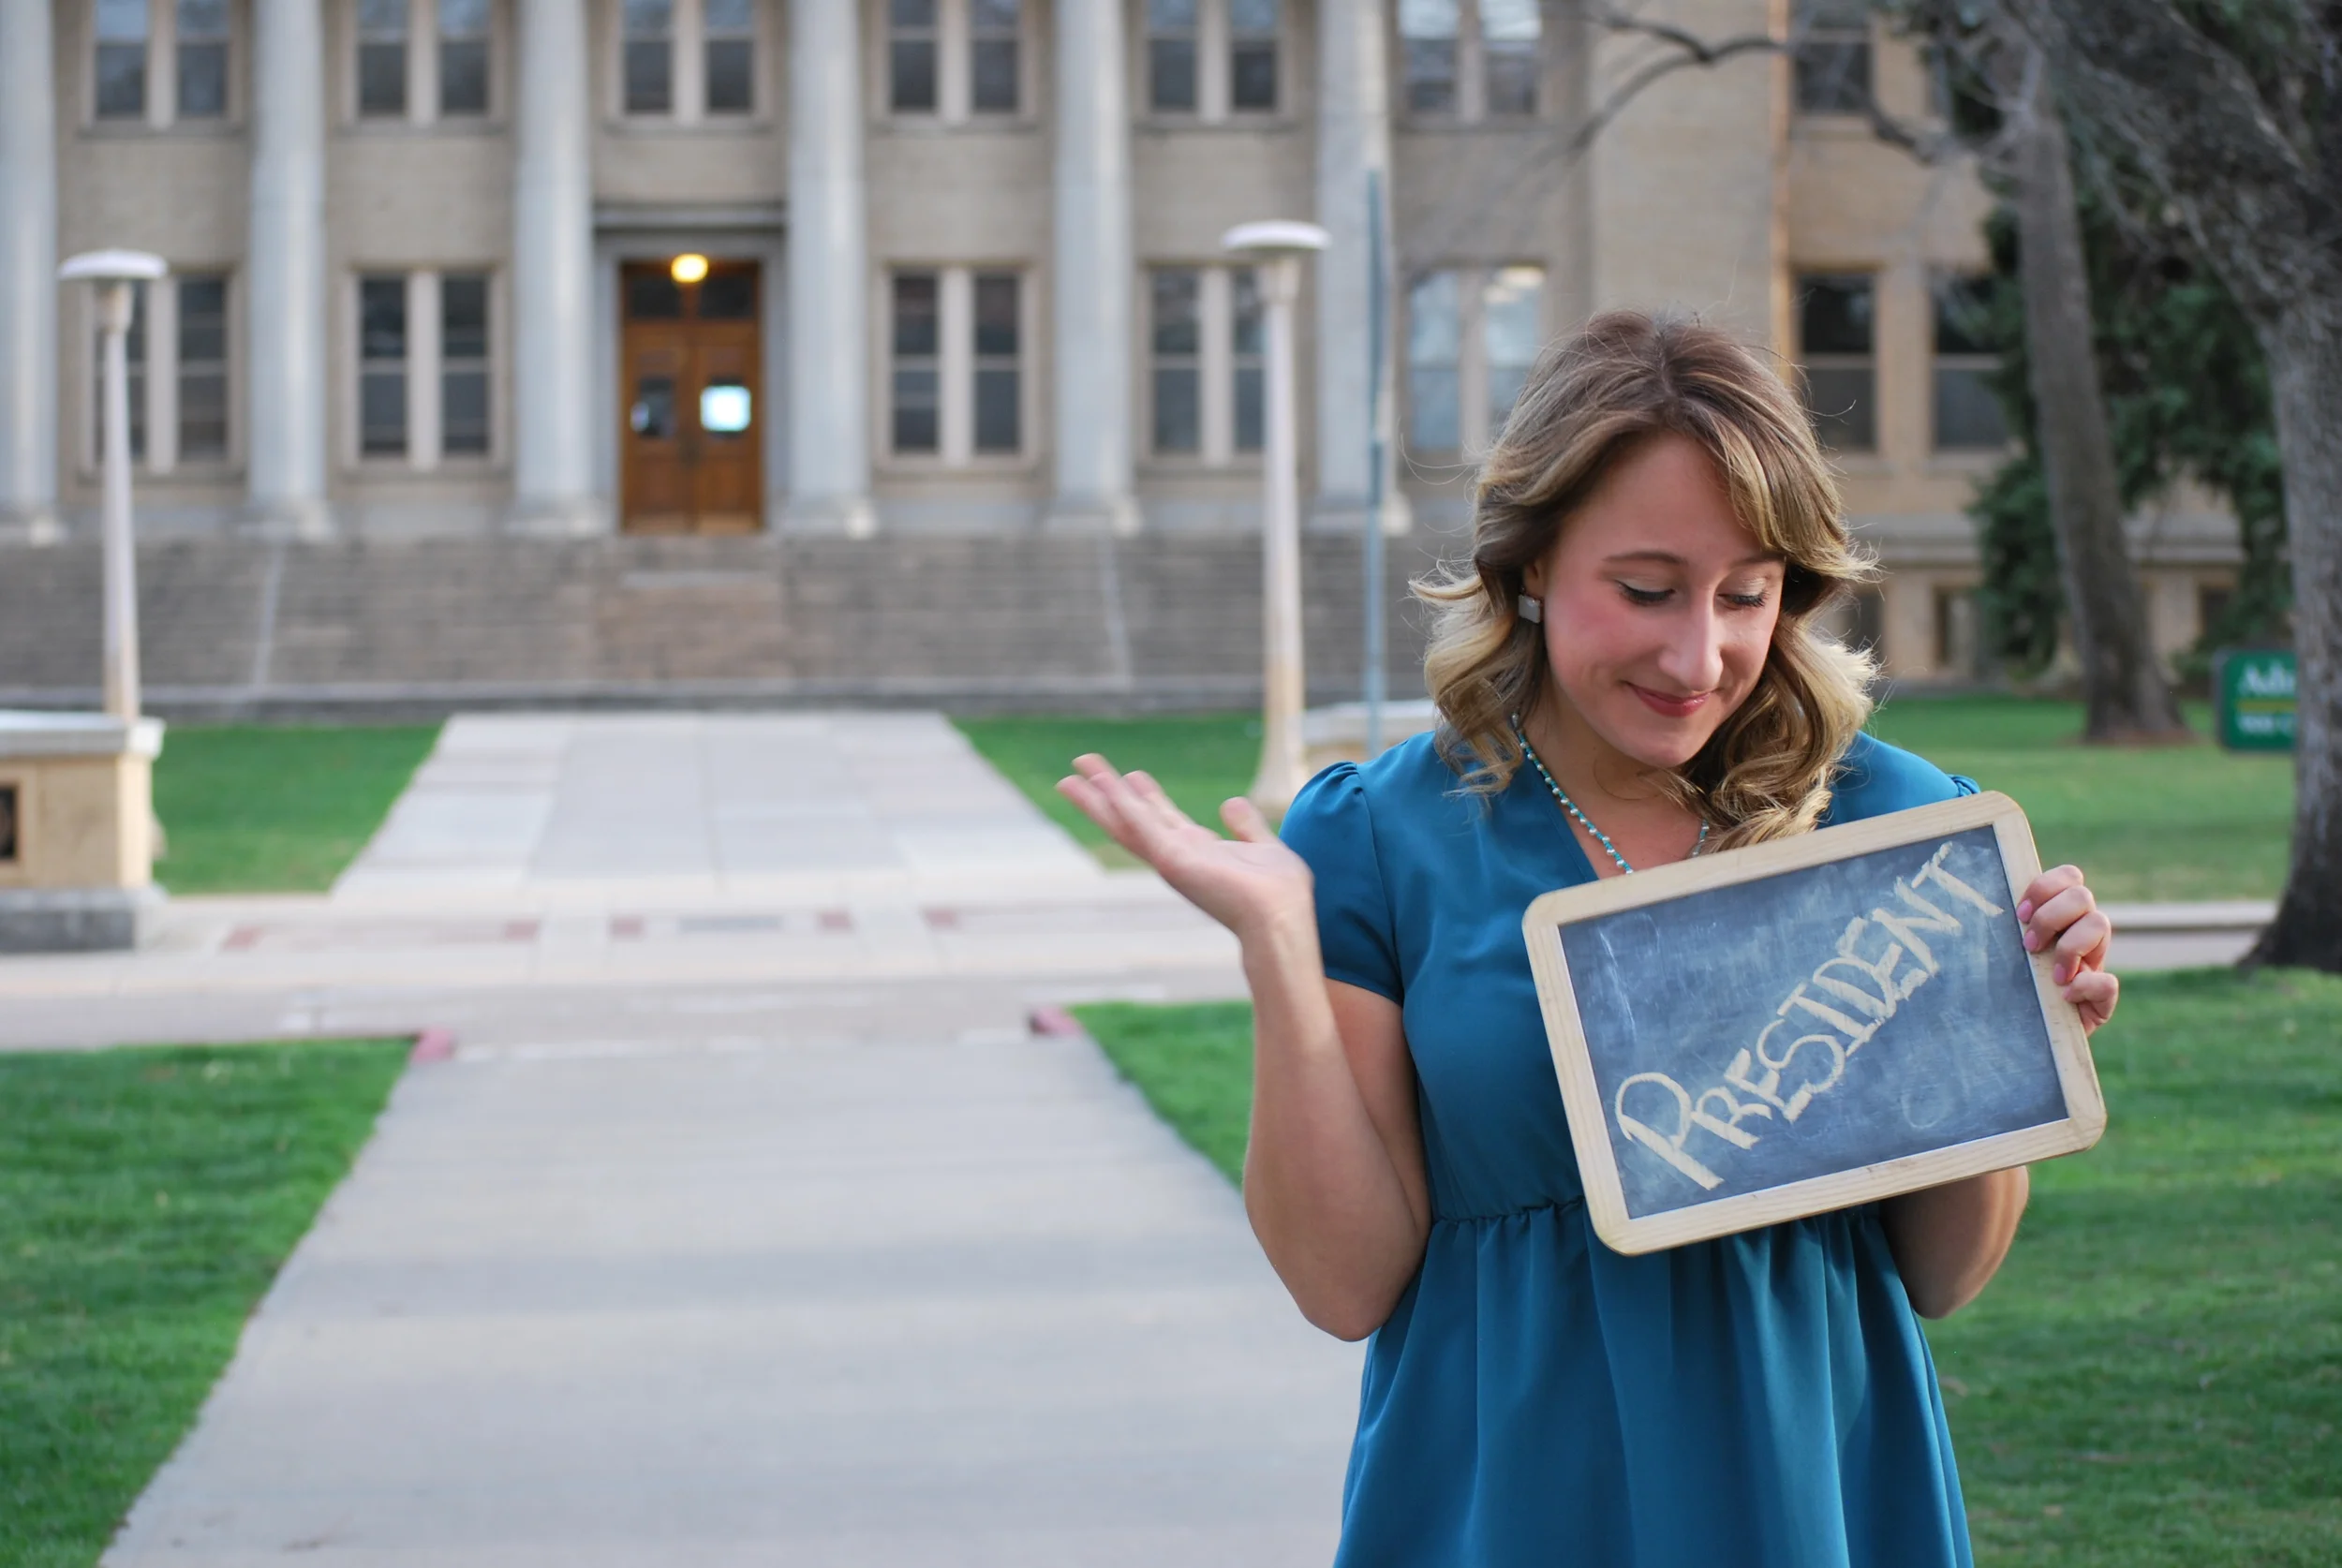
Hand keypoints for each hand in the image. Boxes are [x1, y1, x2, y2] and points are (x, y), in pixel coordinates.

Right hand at [1057, 755, 1314, 940]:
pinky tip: (1104, 782)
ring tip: (1073, 773)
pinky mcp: (1170, 859)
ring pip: (1125, 821)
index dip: (1146, 796)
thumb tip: (1231, 803)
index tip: (1132, 775)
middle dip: (1108, 793)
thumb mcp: (1264, 847)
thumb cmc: (1279, 893)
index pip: (1164, 818)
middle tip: (1083, 767)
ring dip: (1099, 796)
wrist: (1280, 918)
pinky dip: (1119, 803)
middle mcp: (1178, 854)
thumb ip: (1247, 827)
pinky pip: (1139, 825)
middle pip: (1134, 818)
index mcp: (1199, 851)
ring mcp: (1170, 858)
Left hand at [2017, 864, 2117, 1032]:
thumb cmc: (2006, 987)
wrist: (2021, 1034)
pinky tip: (2063, 995)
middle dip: (2050, 917)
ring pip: (2101, 924)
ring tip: (2049, 974)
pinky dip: (2085, 986)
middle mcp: (2081, 933)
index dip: (2045, 888)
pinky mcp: (2102, 998)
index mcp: (2060, 917)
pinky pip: (2109, 981)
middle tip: (2028, 946)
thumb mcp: (2001, 954)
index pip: (2068, 877)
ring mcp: (2095, 963)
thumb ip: (2001, 930)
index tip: (2018, 914)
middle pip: (2082, 895)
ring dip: (2069, 947)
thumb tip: (1976, 908)